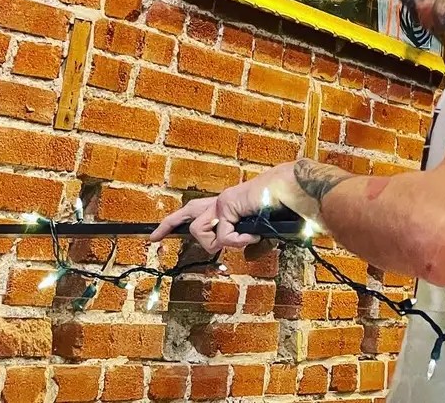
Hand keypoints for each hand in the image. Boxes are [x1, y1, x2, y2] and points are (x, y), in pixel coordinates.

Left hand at [149, 168, 291, 253]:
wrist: (290, 190)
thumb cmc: (282, 208)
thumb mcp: (263, 233)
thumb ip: (251, 244)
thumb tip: (245, 254)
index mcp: (229, 206)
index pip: (199, 211)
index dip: (179, 221)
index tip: (162, 233)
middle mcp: (221, 202)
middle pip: (187, 211)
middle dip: (168, 224)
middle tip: (153, 238)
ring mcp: (222, 202)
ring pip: (198, 230)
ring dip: (218, 242)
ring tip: (241, 238)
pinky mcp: (225, 204)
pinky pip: (222, 236)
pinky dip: (237, 241)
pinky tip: (252, 235)